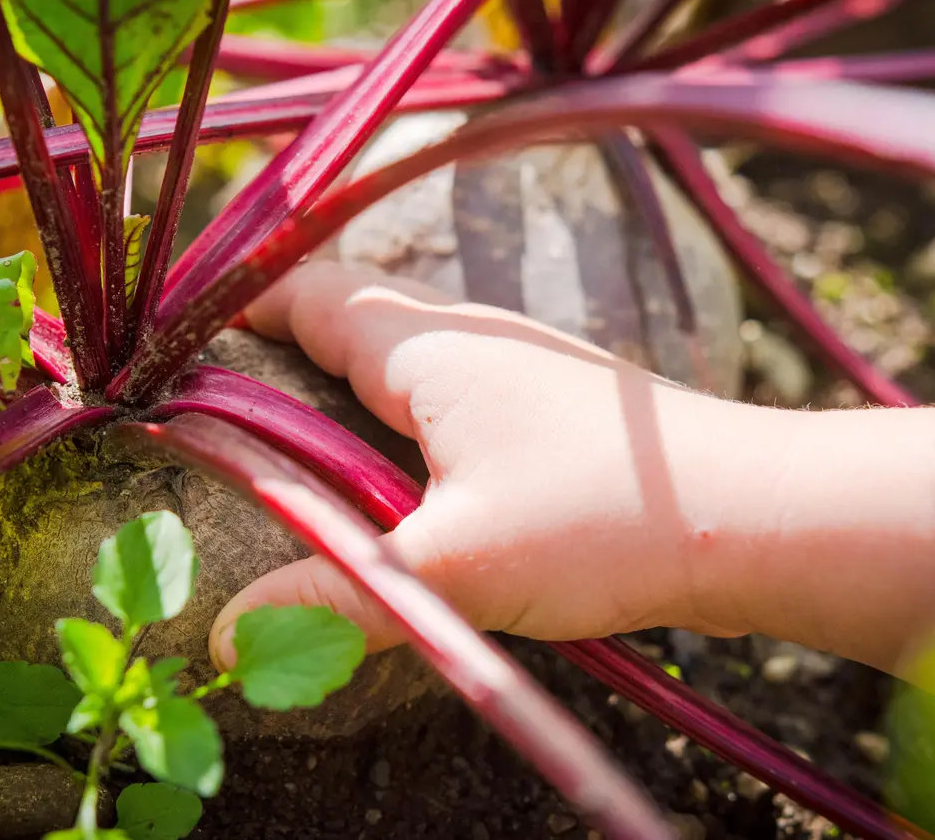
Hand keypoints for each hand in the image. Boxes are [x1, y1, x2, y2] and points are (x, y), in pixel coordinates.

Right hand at [208, 260, 786, 668]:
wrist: (758, 517)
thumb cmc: (607, 519)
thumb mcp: (454, 566)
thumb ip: (340, 598)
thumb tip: (228, 642)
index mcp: (429, 345)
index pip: (307, 291)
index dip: (236, 310)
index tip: (176, 351)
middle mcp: (471, 338)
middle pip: (348, 324)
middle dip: (280, 362)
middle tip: (220, 424)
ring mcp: (517, 370)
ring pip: (401, 368)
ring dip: (344, 403)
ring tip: (298, 469)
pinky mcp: (550, 414)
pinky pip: (447, 405)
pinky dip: (401, 435)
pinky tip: (402, 495)